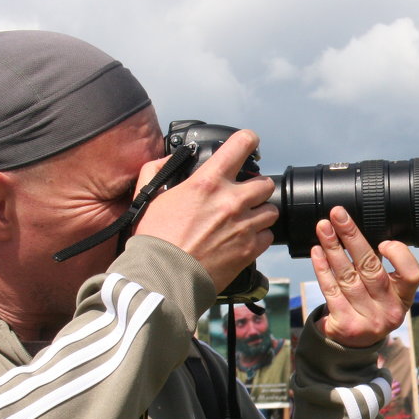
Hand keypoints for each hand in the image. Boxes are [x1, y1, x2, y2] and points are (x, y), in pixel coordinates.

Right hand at [133, 129, 277, 291]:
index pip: (240, 145)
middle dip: (256, 188)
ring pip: (271, 211)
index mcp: (208, 182)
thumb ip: (157, 171)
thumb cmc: (155, 239)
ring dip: (260, 213)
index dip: (248, 140)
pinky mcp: (250, 250)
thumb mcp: (148, 197)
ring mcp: (244, 226)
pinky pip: (268, 236)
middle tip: (244, 196)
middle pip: (265, 183)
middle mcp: (231, 201)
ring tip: (243, 221)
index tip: (249, 143)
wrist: (164, 277)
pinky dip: (260, 237)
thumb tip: (169, 160)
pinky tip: (243, 240)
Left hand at [312, 206, 418, 347]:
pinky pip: (331, 290)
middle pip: (371, 268)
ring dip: (333, 248)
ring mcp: (367, 319)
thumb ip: (381, 265)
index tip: (382, 241)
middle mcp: (389, 310)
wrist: (355, 345)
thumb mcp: (386, 291)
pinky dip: (322, 268)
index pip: (411, 274)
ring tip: (323, 228)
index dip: (399, 255)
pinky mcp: (345, 324)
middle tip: (338, 215)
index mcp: (404, 297)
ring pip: (348, 277)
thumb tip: (360, 231)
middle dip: (353, 238)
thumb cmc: (371, 306)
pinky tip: (317, 252)